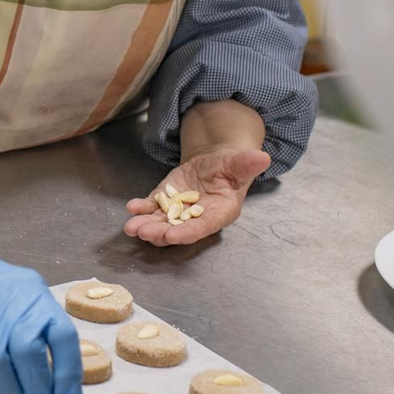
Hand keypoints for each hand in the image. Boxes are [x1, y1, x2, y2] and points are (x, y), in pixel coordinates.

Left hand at [123, 146, 270, 245]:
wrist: (215, 162)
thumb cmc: (231, 166)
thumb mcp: (240, 163)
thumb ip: (247, 164)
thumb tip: (262, 157)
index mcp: (220, 212)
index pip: (202, 227)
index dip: (187, 233)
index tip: (171, 236)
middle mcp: (197, 216)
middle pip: (177, 229)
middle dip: (160, 232)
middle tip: (144, 232)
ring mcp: (179, 210)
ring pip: (161, 222)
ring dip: (146, 225)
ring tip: (131, 227)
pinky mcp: (165, 201)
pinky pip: (151, 207)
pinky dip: (140, 209)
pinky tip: (131, 207)